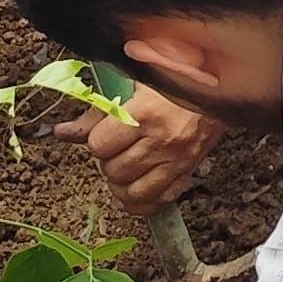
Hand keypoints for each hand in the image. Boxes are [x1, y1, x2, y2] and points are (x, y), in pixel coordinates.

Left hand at [78, 88, 214, 211]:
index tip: (105, 132)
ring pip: (133, 192)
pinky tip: (132, 193)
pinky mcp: (188, 172)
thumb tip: (62, 132)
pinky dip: (140, 204)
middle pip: (114, 171)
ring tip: (123, 169)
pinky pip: (157, 202)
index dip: (97, 140)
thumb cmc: (175, 78)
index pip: (100, 145)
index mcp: (144, 113)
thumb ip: (97, 111)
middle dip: (108, 162)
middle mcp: (161, 141)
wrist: (220, 85)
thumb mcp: (134, 84)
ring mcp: (176, 160)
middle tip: (115, 149)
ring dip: (121, 184)